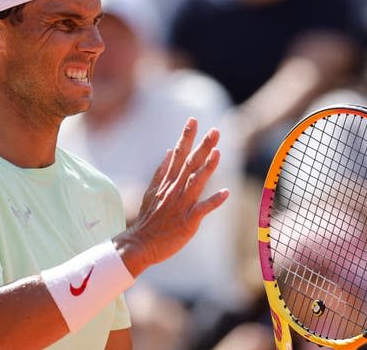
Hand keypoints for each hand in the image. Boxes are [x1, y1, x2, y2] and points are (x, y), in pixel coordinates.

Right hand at [114, 118, 229, 276]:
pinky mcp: (188, 222)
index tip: (193, 120)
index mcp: (167, 182)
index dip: (186, 137)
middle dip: (202, 146)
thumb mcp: (151, 191)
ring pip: (196, 182)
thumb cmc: (149, 219)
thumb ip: (161, 171)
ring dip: (208, 168)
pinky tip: (226, 193)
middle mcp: (174, 190)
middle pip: (190, 164)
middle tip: (215, 130)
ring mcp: (181, 205)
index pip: (178, 154)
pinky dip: (214, 201)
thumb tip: (169, 151)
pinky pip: (203, 209)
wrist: (140, 244)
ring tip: (218, 152)